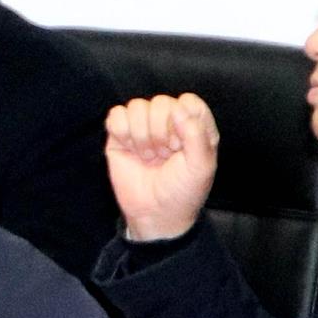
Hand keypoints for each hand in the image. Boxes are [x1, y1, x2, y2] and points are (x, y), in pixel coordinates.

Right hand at [104, 93, 220, 243]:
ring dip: (142, 134)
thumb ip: (196, 134)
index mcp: (193, 127)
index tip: (181, 145)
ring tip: (148, 156)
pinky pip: (116, 115)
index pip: (188, 102)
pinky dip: (122, 131)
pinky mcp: (119, 136)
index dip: (183, 120)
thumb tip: (177, 109)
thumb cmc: (182, 192)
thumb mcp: (202, 166)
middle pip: (161, 103)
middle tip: (164, 155)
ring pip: (137, 106)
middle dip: (161, 131)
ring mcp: (142, 128)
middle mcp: (168, 124)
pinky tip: (130, 149)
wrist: (155, 215)